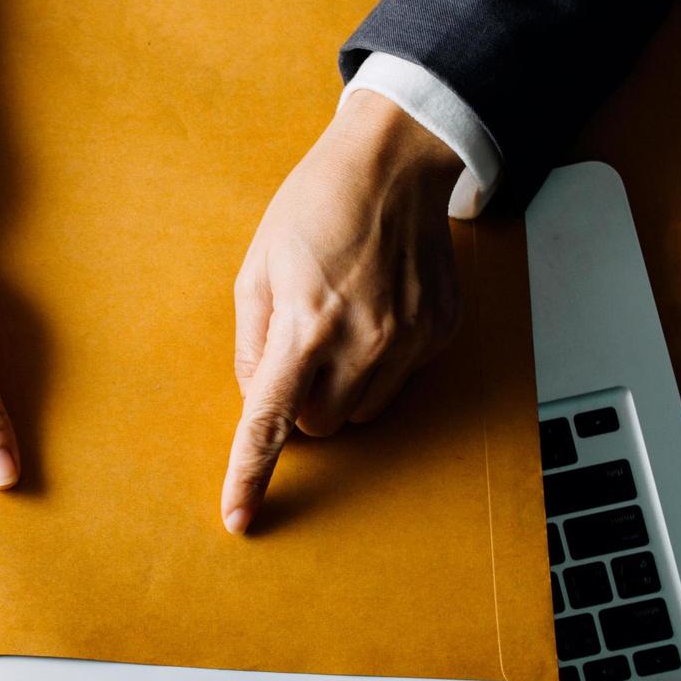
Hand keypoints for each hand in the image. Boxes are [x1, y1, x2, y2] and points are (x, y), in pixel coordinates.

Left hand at [220, 90, 464, 533]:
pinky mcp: (442, 333)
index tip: (238, 518)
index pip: (272, 420)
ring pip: (361, 412)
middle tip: (298, 346)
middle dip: (301, 402)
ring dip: (340, 387)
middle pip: (319, 425)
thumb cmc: (315, 207)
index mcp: (307, 326)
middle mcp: (366, 342)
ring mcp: (412, 341)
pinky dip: (379, 363)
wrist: (395, 162)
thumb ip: (253, 343)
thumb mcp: (257, 269)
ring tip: (338, 321)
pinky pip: (400, 381)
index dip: (250, 474)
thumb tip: (259, 399)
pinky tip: (375, 310)